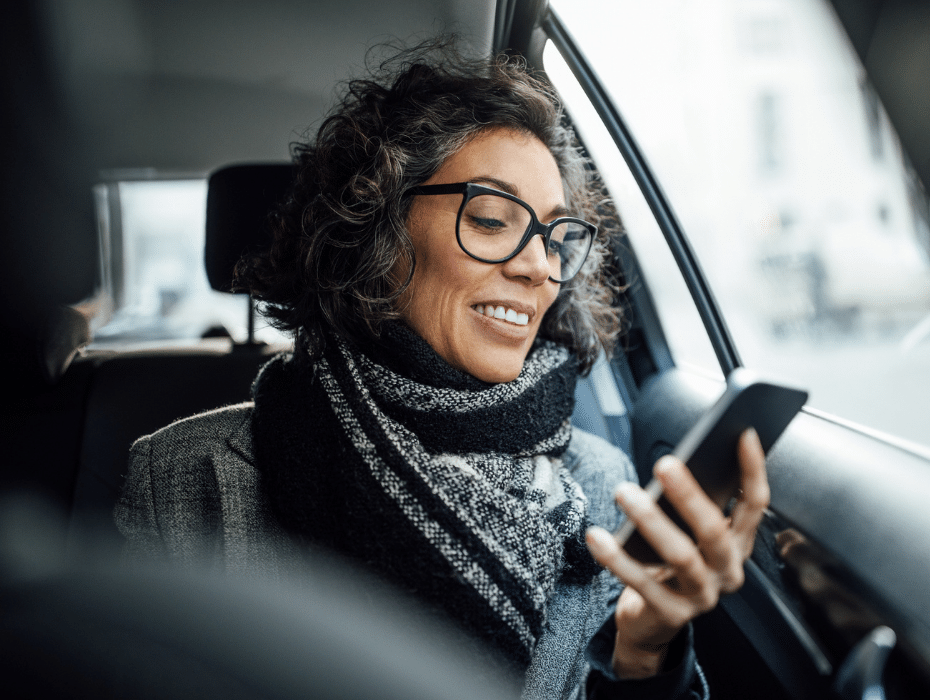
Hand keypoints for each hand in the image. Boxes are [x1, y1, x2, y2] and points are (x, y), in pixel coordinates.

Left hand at [585, 428, 768, 678]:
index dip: (752, 470)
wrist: (653, 620)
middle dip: (689, 495)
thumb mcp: (688, 532)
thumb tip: (675, 462)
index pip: (755, 505)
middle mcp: (727, 570)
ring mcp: (702, 596)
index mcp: (737, 544)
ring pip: (680, 556)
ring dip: (650, 520)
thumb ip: (690, 504)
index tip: (742, 433)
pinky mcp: (672, 614)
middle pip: (714, 531)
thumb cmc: (669, 561)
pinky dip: (616, 558)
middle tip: (664, 464)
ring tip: (623, 492)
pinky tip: (596, 536)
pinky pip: (641, 582)